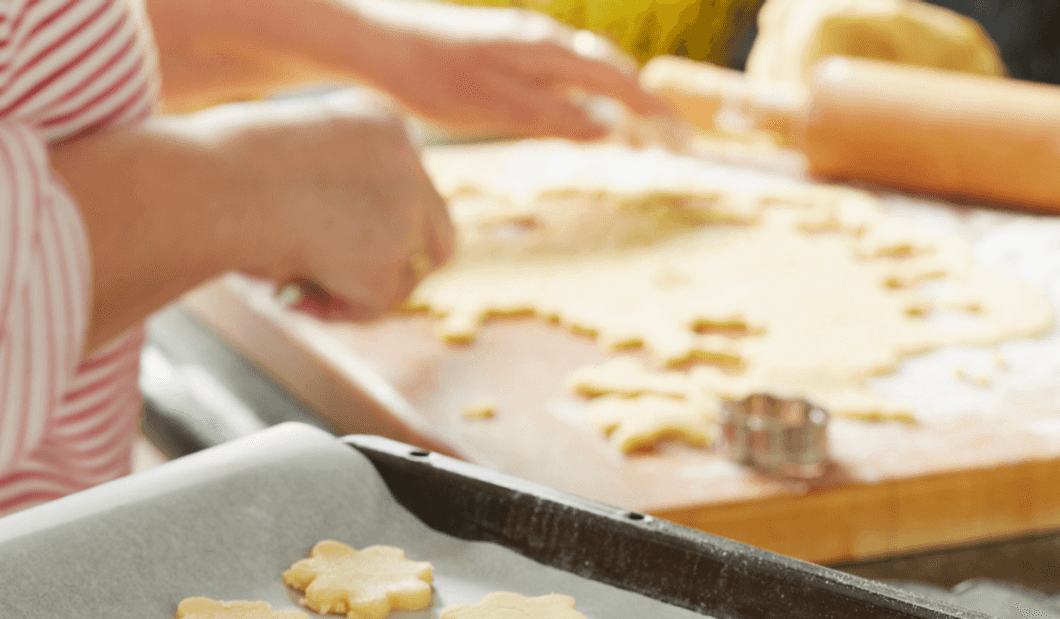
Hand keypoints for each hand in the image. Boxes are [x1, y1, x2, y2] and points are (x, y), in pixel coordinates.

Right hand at [182, 90, 453, 320]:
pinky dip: (338, 309)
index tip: (335, 239)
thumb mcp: (282, 162)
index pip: (404, 180)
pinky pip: (375, 303)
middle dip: (399, 260)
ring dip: (363, 287)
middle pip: (434, 226)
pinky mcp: (389, 259)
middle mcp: (405, 157)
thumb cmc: (214, 170)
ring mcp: (405, 208)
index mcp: (378, 120)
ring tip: (300, 285)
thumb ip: (321, 189)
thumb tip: (327, 244)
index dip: (377, 219)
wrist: (213, 182)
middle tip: (347, 280)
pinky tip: (292, 296)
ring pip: (410, 268)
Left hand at [363, 3, 671, 139]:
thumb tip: (604, 129)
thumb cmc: (433, 78)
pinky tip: (581, 111)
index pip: (614, 80)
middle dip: (642, 101)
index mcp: (545, 52)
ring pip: (585, 67)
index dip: (648, 108)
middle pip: (608, 68)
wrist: (381, 44)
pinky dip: (585, 92)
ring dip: (616, 96)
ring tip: (638, 127)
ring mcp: (525, 43)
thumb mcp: (495, 107)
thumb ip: (551, 118)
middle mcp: (542, 41)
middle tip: (669, 136)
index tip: (678, 131)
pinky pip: (561, 71)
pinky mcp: (508, 51)